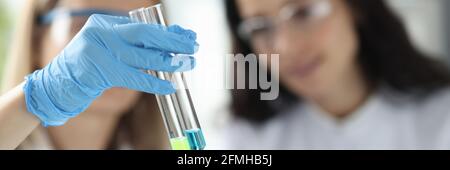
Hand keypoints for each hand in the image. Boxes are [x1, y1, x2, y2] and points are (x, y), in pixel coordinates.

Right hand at [23, 14, 197, 126]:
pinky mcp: (98, 72)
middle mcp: (102, 33)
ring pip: (141, 57)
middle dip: (172, 41)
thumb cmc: (89, 66)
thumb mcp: (109, 48)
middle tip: (193, 46)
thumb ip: (134, 45)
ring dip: (167, 62)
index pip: (143, 27)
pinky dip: (153, 83)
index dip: (168, 33)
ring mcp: (98, 51)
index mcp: (106, 24)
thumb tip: (170, 46)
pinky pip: (133, 78)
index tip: (187, 36)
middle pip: (144, 35)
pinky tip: (169, 86)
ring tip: (186, 64)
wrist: (57, 84)